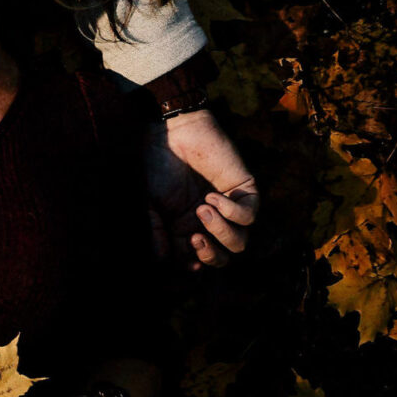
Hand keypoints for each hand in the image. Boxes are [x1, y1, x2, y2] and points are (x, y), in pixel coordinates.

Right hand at [143, 108, 259, 269]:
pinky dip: (232, 211)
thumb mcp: (148, 202)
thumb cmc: (155, 164)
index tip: (186, 259)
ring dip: (221, 231)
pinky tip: (213, 196)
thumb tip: (163, 260)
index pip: (197, 260)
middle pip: (224, 257)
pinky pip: (249, 215)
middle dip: (212, 256)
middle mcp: (209, 221)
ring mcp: (228, 207)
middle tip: (196, 238)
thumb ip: (154, 231)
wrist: (170, 131)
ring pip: (240, 242)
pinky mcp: (243, 190)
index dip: (194, 265)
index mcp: (186, 227)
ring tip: (202, 208)